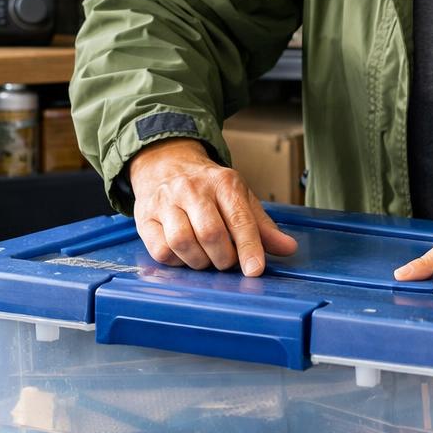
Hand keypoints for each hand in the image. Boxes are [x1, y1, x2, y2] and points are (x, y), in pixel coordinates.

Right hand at [127, 138, 296, 274]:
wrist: (165, 163)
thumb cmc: (208, 188)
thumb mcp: (240, 198)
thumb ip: (262, 226)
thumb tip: (288, 248)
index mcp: (223, 183)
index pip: (239, 218)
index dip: (249, 247)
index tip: (255, 269)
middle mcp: (192, 189)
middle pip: (210, 233)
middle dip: (223, 258)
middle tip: (227, 261)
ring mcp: (165, 202)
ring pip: (182, 242)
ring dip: (199, 261)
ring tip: (206, 259)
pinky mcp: (145, 217)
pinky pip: (160, 250)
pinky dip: (176, 261)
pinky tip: (185, 255)